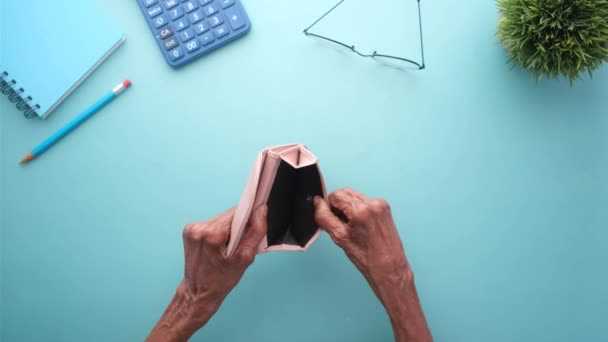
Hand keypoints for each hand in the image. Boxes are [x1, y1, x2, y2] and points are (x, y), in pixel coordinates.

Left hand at [147, 205, 267, 341]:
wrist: (198, 293)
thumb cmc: (220, 280)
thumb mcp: (245, 258)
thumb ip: (256, 231)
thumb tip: (261, 210)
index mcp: (212, 234)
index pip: (237, 212)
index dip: (248, 219)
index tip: (252, 228)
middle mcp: (198, 228)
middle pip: (228, 215)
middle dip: (238, 226)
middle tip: (238, 245)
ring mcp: (191, 229)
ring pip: (221, 219)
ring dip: (228, 229)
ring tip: (228, 248)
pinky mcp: (189, 230)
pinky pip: (212, 224)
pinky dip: (219, 232)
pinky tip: (218, 246)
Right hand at [314, 189, 431, 341]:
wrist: (389, 268)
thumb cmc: (368, 258)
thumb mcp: (340, 238)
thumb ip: (324, 217)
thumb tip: (317, 203)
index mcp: (361, 210)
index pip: (336, 195)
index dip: (329, 206)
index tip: (330, 218)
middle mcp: (373, 203)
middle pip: (345, 192)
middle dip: (338, 206)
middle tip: (340, 224)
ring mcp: (381, 205)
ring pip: (354, 197)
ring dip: (348, 208)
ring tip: (351, 227)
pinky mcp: (385, 208)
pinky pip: (364, 202)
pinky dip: (358, 210)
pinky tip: (360, 226)